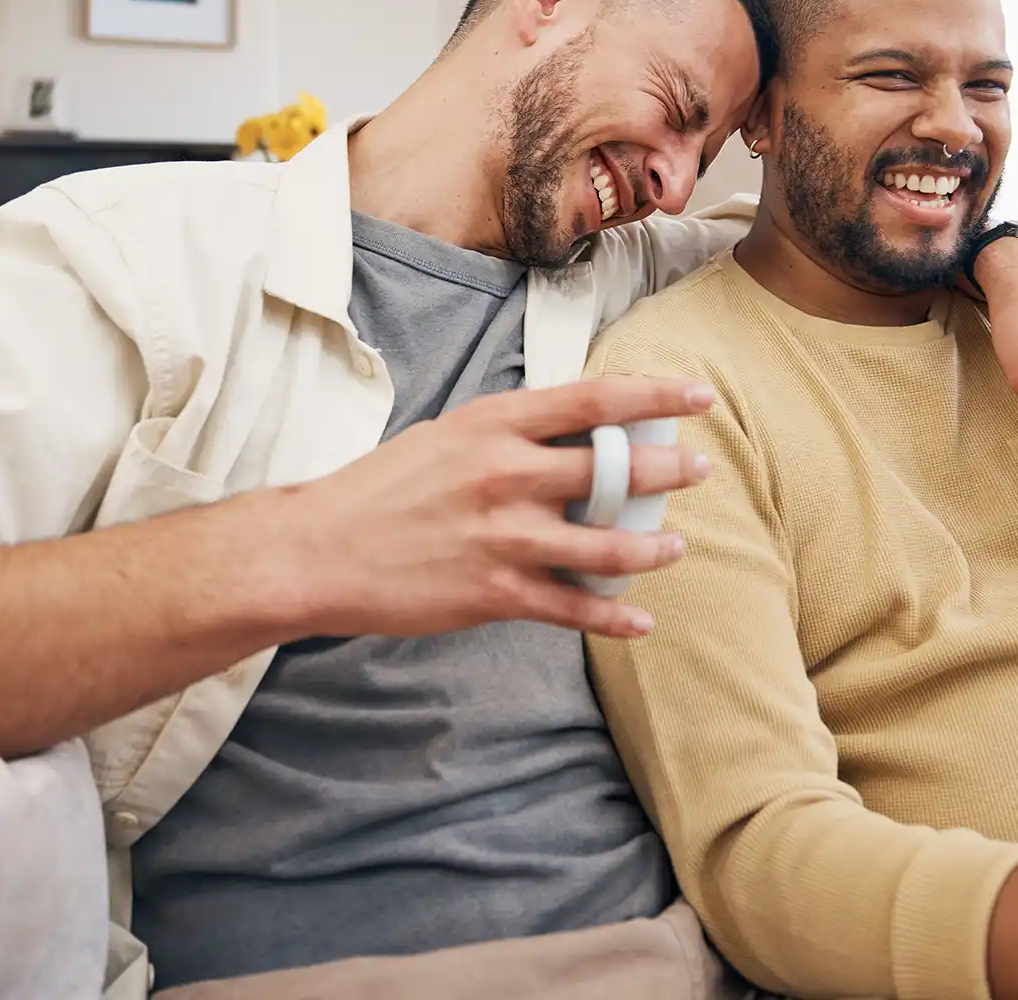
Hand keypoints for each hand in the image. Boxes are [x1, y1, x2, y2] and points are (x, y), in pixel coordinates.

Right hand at [257, 376, 714, 640]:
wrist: (319, 551)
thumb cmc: (382, 488)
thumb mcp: (447, 434)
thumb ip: (509, 432)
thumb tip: (572, 427)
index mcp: (494, 424)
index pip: (595, 400)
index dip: (657, 394)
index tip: (699, 395)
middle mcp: (506, 474)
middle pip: (616, 468)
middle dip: (670, 468)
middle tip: (698, 468)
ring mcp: (504, 537)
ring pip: (610, 544)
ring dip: (655, 547)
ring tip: (676, 546)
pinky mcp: (495, 592)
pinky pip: (574, 607)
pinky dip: (615, 617)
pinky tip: (639, 622)